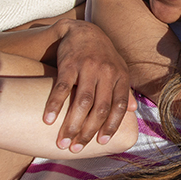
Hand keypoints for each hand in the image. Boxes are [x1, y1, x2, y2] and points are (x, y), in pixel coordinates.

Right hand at [43, 19, 134, 152]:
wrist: (83, 30)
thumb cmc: (102, 56)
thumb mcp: (118, 69)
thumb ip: (124, 90)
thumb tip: (132, 111)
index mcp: (120, 77)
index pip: (118, 106)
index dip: (111, 126)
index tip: (102, 143)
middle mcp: (107, 73)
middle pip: (100, 108)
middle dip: (88, 132)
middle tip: (76, 148)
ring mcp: (88, 68)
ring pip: (82, 102)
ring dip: (71, 124)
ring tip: (62, 141)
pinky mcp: (69, 64)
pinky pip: (62, 88)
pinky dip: (54, 105)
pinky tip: (48, 120)